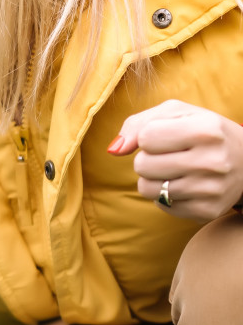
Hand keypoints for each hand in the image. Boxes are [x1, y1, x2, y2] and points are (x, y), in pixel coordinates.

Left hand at [108, 99, 242, 220]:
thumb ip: (138, 124)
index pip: (145, 137)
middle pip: (142, 165)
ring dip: (153, 178)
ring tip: (176, 170)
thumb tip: (114, 150)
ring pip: (146, 188)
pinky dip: (166, 195)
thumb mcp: (176, 113)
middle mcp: (212, 161)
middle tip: (171, 155)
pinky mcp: (207, 211)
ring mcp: (211, 189)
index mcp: (205, 130)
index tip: (168, 136)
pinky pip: (161, 205)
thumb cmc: (202, 131)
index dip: (149, 136)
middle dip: (148, 159)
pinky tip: (186, 184)